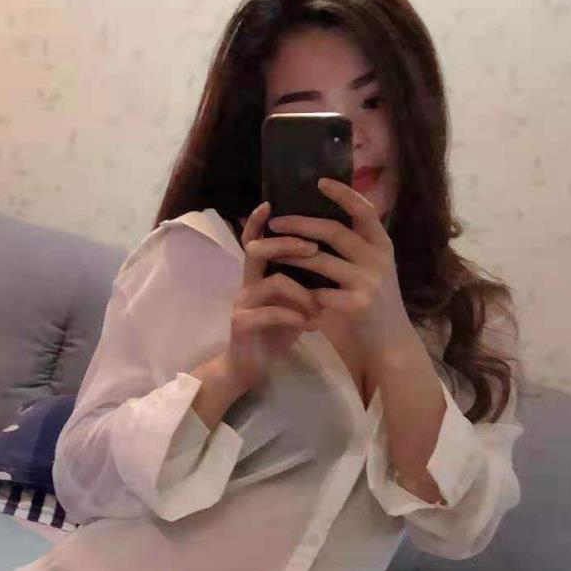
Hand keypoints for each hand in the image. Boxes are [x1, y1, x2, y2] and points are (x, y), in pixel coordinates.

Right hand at [224, 202, 321, 391]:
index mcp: (258, 275)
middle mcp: (246, 283)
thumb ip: (300, 281)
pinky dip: (294, 317)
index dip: (258, 222)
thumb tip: (328, 256)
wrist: (249, 367)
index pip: (255, 240)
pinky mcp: (242, 324)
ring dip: (303, 293)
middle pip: (259, 250)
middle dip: (288, 245)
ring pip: (274, 282)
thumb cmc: (274, 332)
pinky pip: (272, 312)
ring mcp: (242, 303)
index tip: (270, 203)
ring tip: (319, 308)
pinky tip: (309, 326)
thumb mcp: (291, 302)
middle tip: (313, 248)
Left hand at [248, 179, 410, 354]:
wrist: (390, 345)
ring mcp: (369, 281)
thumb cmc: (373, 304)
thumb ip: (353, 248)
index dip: (343, 194)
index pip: (364, 210)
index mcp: (382, 245)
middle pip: (333, 231)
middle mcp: (378, 258)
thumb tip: (318, 223)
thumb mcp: (371, 269)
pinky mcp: (358, 305)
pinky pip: (319, 292)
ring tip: (268, 251)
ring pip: (320, 260)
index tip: (320, 181)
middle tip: (274, 221)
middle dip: (300, 223)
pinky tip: (284, 291)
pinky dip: (300, 292)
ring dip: (290, 255)